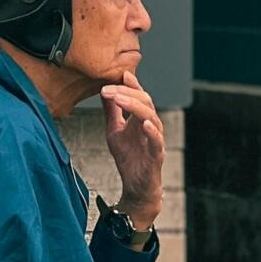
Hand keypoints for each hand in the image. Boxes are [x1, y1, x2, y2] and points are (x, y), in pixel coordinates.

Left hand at [101, 76, 164, 229]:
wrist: (136, 187)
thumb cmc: (128, 159)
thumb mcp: (114, 131)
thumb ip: (112, 112)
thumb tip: (104, 91)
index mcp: (141, 119)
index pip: (139, 96)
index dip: (132, 85)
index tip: (121, 74)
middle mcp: (150, 126)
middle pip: (145, 102)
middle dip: (127, 93)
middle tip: (109, 89)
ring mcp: (155, 140)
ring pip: (151, 117)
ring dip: (135, 106)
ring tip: (120, 99)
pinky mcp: (156, 155)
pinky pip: (157, 141)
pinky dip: (151, 131)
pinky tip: (143, 123)